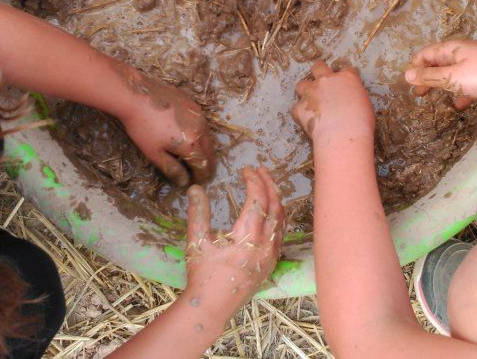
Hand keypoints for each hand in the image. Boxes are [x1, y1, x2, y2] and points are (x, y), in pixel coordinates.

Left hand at [119, 74, 215, 185]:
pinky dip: (198, 134)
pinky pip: (201, 124)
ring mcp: (199, 114)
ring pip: (207, 137)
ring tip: (191, 156)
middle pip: (210, 152)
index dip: (201, 177)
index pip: (204, 166)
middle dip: (205, 164)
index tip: (195, 183)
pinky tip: (186, 135)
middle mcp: (201, 128)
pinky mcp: (193, 104)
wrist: (136, 95)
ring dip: (203, 149)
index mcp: (192, 144)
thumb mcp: (154, 153)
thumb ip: (173, 169)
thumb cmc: (143, 127)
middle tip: (196, 173)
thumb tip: (185, 182)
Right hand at [185, 167, 284, 306]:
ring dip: (276, 198)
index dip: (254, 181)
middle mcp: (264, 245)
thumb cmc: (202, 275)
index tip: (246, 169)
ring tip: (267, 184)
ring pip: (281, 219)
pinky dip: (277, 216)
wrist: (211, 308)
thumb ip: (198, 213)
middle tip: (260, 169)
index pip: (258, 200)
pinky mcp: (271, 264)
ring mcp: (270, 255)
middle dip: (269, 183)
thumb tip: (195, 188)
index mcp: (246, 237)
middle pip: (275, 205)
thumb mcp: (197, 242)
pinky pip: (281, 234)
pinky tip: (270, 210)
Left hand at [293, 61, 375, 142]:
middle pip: (319, 67)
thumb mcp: (365, 105)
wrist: (343, 134)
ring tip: (309, 101)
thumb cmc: (360, 122)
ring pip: (302, 84)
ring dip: (305, 91)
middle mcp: (327, 80)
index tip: (345, 82)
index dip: (345, 76)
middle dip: (318, 71)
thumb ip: (354, 98)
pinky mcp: (301, 107)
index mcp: (347, 78)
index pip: (346, 70)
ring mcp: (312, 92)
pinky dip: (300, 113)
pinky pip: (296, 108)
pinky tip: (305, 120)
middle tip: (320, 79)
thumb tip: (350, 102)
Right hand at [405, 40, 476, 109]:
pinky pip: (467, 83)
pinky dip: (460, 93)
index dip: (414, 67)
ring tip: (433, 100)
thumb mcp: (454, 78)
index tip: (407, 84)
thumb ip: (430, 78)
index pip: (425, 54)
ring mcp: (476, 65)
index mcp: (451, 49)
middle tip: (417, 95)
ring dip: (442, 86)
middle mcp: (462, 54)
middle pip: (438, 63)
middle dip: (426, 78)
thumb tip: (406, 75)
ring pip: (453, 74)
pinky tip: (459, 106)